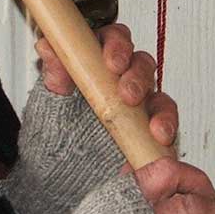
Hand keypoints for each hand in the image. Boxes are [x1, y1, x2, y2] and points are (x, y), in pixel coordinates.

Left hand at [36, 23, 177, 148]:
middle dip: (137, 76)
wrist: (59, 174)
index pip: (114, 39)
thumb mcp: (49, 103)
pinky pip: (165, 123)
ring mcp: (139, 105)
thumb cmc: (55, 134)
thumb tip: (47, 44)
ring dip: (159, 106)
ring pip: (158, 93)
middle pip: (141, 63)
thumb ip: (54, 73)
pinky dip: (167, 127)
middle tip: (127, 95)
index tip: (112, 63)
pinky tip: (160, 137)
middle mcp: (122, 80)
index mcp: (98, 63)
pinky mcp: (149, 129)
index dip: (117, 45)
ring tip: (154, 126)